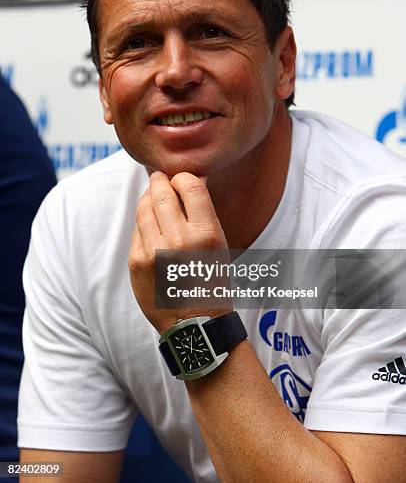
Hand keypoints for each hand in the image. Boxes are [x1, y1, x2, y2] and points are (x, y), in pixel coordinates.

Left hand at [129, 171, 230, 334]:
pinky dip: (144, 223)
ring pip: (144, 208)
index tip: (181, 179)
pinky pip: (137, 231)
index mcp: (206, 234)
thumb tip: (191, 180)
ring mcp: (154, 251)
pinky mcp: (137, 262)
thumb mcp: (219, 246)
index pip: (190, 185)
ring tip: (152, 195)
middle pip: (162, 193)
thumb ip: (203, 214)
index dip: (183, 177)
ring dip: (148, 197)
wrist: (194, 324)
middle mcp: (179, 240)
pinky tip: (150, 224)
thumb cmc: (211, 281)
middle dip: (160, 180)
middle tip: (160, 177)